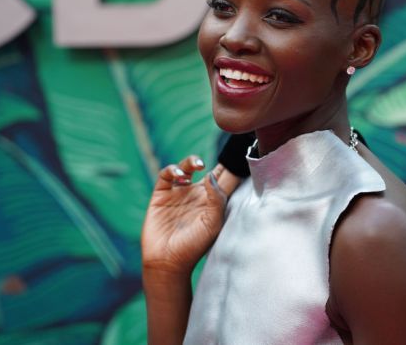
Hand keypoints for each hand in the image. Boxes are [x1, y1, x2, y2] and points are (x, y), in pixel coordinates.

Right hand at [141, 156, 239, 275]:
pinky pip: (166, 175)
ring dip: (192, 161)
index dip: (234, 165)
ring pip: (187, 167)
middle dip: (216, 158)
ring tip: (198, 165)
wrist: (167, 261)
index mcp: (214, 201)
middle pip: (210, 169)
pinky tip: (179, 176)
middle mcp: (198, 194)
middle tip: (224, 145)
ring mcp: (179, 192)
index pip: (227, 178)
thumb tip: (210, 175)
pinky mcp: (161, 194)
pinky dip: (172, 170)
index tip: (243, 149)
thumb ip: (216, 199)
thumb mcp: (212, 223)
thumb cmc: (194, 246)